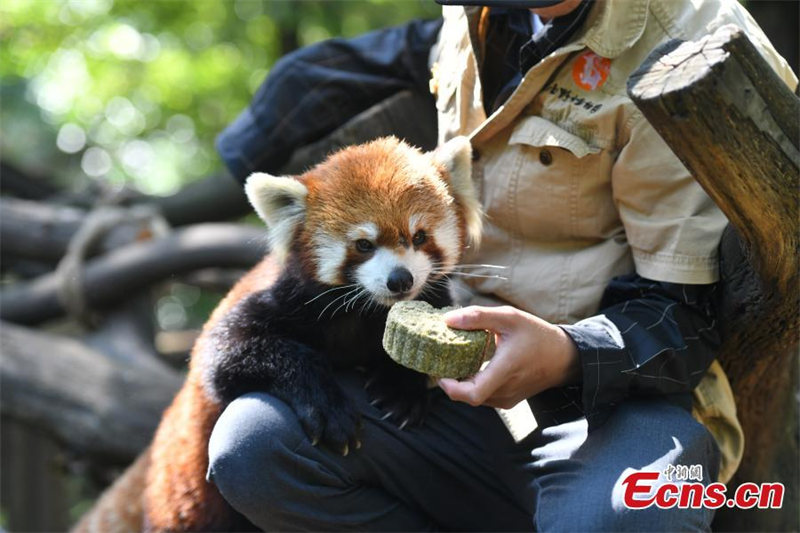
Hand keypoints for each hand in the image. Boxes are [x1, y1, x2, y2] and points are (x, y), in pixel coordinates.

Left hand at [437, 306, 579, 408]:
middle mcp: (506, 390)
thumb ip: (478, 317)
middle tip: (441, 361)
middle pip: (469, 395)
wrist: (563, 357)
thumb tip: (448, 320)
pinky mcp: (509, 400)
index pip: (473, 394)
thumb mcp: (509, 317)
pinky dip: (474, 384)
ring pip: (476, 397)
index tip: (440, 373)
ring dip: (463, 383)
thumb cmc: (537, 335)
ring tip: (455, 362)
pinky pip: (485, 396)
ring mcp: (508, 398)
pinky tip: (472, 367)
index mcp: (505, 370)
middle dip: (452, 381)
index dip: (451, 388)